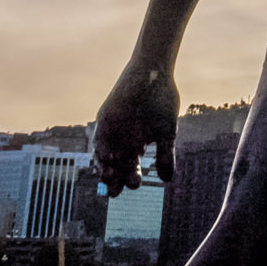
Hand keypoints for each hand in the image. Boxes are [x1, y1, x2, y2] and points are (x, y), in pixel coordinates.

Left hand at [92, 60, 178, 197]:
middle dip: (115, 179)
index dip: (130, 178)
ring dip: (105, 168)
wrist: (154, 73)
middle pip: (116, 166)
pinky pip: (99, 138)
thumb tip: (167, 181)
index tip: (135, 186)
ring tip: (109, 178)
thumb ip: (165, 155)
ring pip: (105, 156)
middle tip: (116, 191)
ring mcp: (113, 130)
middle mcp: (123, 140)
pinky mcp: (105, 120)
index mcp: (137, 144)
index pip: (131, 168)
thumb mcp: (166, 132)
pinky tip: (105, 158)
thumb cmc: (162, 100)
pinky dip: (100, 149)